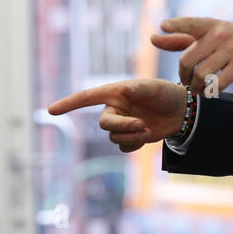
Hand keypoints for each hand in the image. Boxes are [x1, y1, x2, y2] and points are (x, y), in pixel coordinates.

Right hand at [47, 79, 187, 152]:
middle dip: (122, 127)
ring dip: (130, 136)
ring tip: (147, 130)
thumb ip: (139, 89)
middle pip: (104, 124)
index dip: (68, 104)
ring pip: (113, 137)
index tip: (51, 110)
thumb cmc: (165, 92)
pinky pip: (123, 146)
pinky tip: (146, 137)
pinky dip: (134, 144)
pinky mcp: (130, 136)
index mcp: (115, 92)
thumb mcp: (154, 87)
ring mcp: (122, 123)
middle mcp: (114, 108)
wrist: (181, 110)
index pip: (86, 98)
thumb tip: (125, 91)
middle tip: (143, 126)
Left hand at [152, 17, 232, 94]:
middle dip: (183, 76)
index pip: (190, 23)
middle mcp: (220, 34)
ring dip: (195, 87)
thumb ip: (181, 38)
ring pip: (202, 74)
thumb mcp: (211, 36)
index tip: (163, 26)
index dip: (176, 25)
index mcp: (210, 25)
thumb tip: (153, 37)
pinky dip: (211, 91)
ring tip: (196, 89)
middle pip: (188, 59)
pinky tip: (210, 92)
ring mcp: (232, 48)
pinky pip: (219, 82)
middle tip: (185, 82)